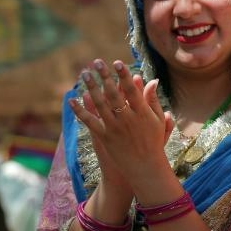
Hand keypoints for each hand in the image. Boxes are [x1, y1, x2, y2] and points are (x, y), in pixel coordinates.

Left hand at [70, 60, 172, 190]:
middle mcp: (127, 118)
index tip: (117, 63)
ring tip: (85, 74)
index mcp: (142, 112)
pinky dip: (80, 110)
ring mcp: (114, 128)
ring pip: (99, 104)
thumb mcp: (158, 120)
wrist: (144, 167)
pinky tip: (73, 99)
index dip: (123, 75)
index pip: (131, 89)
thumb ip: (152, 100)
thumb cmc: (153, 142)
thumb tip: (152, 81)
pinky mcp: (104, 137)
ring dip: (91, 87)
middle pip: (113, 93)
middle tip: (97, 62)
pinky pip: (89, 121)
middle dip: (104, 76)